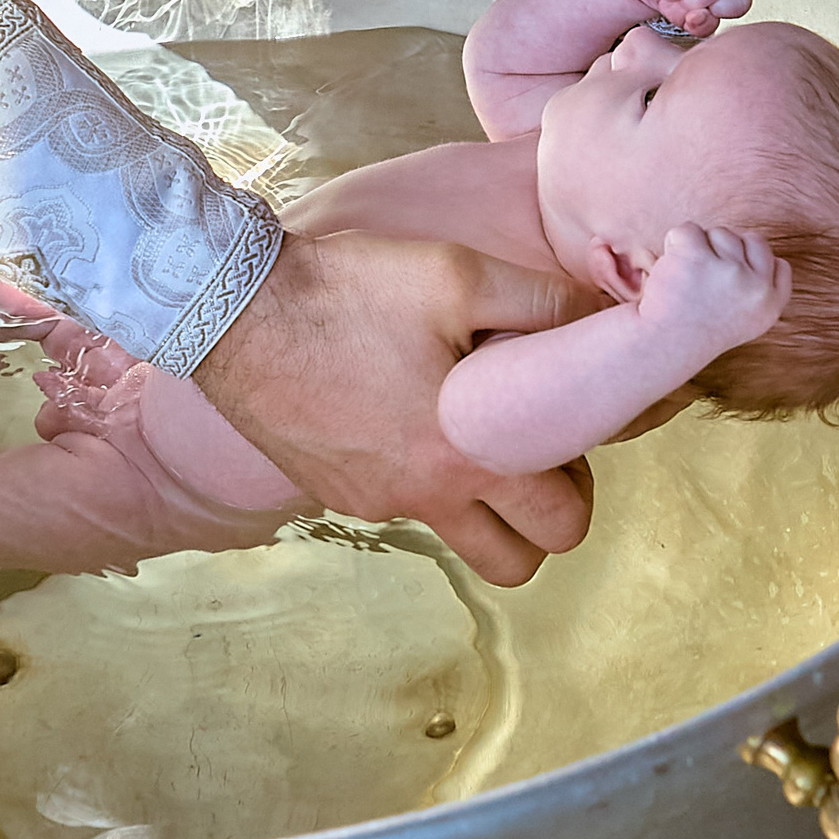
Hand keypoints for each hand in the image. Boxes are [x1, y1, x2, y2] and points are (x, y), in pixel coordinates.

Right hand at [193, 233, 601, 585]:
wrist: (234, 307)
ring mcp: (375, 500)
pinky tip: (408, 416)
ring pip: (459, 545)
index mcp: (469, 457)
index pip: (564, 523)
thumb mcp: (458, 274)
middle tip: (533, 451)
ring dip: (485, 515)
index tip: (565, 428)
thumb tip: (604, 314)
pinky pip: (401, 509)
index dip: (582, 478)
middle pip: (518, 563)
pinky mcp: (334, 491)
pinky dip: (423, 483)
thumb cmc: (347, 291)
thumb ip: (544, 299)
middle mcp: (425, 497)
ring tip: (476, 441)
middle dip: (542, 518)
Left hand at [639, 225, 790, 349]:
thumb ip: (760, 290)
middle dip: (726, 252)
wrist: (659, 345)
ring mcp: (729, 270)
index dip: (751, 264)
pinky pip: (689, 230)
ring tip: (686, 279)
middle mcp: (756, 287)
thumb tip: (769, 255)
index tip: (728, 280)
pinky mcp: (697, 257)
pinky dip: (675, 244)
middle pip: (751, 241)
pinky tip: (672, 270)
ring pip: (719, 233)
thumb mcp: (745, 321)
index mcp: (771, 304)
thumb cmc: (696, 330)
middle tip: (703, 281)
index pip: (778, 264)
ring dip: (699, 248)